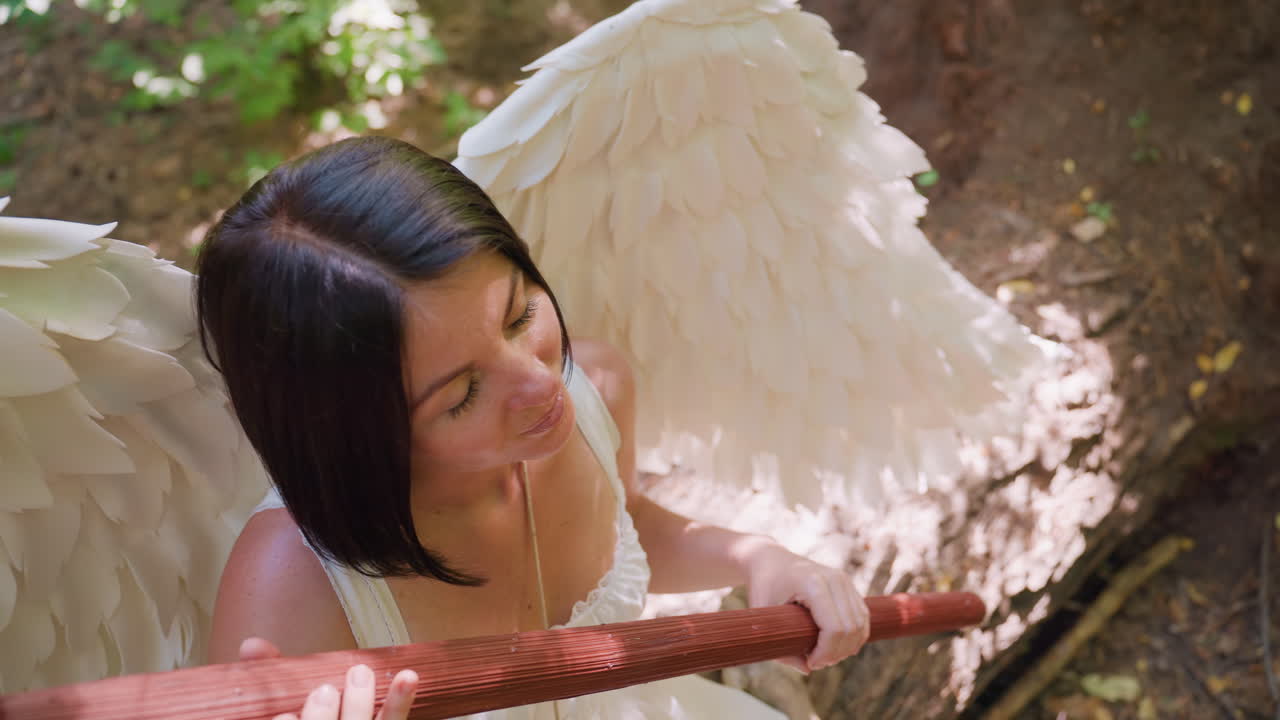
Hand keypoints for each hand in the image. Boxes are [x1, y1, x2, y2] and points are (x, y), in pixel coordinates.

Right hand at [237, 638, 418, 719]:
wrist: (338, 718)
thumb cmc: (307, 711)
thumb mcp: (284, 699)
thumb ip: (271, 673)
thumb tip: (251, 646)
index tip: (284, 716)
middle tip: (324, 692)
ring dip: (361, 704)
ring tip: (358, 674)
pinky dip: (400, 699)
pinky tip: (407, 677)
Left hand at [741, 542, 868, 672]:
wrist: (769, 559)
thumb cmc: (763, 587)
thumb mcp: (764, 618)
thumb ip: (781, 647)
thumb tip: (808, 669)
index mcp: (813, 583)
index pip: (834, 628)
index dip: (826, 653)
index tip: (810, 662)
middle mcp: (834, 578)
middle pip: (851, 629)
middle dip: (837, 653)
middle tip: (816, 662)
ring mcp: (844, 580)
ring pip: (861, 624)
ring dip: (847, 647)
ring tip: (825, 656)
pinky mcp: (848, 585)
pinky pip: (862, 616)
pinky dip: (854, 636)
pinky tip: (836, 646)